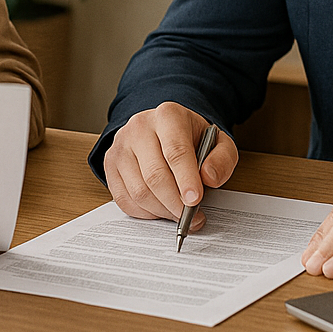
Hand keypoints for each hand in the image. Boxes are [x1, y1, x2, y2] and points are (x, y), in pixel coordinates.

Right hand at [104, 102, 238, 229]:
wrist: (165, 130)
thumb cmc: (191, 138)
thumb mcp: (218, 142)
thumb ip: (222, 159)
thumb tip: (209, 177)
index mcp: (168, 116)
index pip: (176, 151)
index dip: (186, 180)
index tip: (195, 201)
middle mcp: (140, 127)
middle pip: (155, 175)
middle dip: (175, 203)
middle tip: (191, 216)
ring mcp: (121, 146)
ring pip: (139, 191)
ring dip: (162, 210)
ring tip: (178, 213)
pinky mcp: (110, 164)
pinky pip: (124, 199)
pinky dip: (145, 212)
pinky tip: (160, 209)